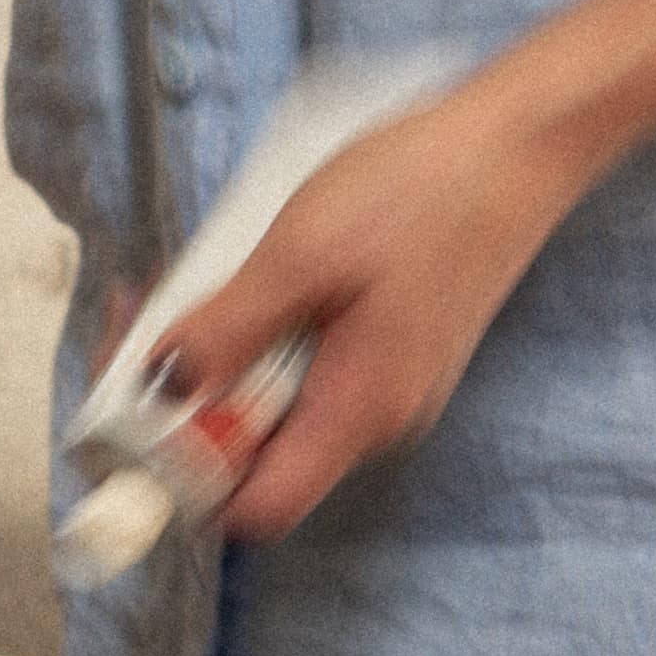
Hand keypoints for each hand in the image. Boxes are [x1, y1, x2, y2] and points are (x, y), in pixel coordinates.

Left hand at [147, 74, 584, 541]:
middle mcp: (376, 419)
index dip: (183, 477)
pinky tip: (255, 278)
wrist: (517, 146)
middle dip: (187, 399)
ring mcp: (386, 387)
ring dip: (223, 359)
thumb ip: (227, 331)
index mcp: (358, 411)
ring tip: (197, 283)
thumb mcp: (302, 252)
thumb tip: (160, 388)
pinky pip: (305, 369)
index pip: (254, 509)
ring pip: (275, 407)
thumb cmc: (423, 190)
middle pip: (254, 457)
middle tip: (147, 317)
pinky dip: (265, 335)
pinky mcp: (389, 352)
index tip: (138, 413)